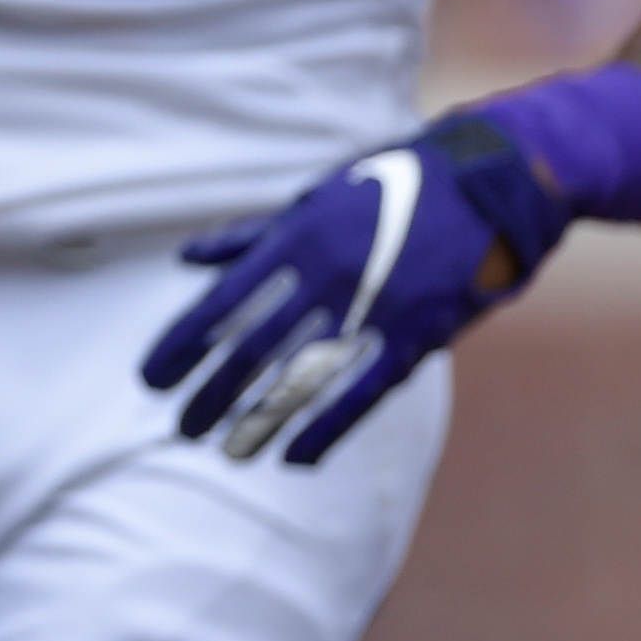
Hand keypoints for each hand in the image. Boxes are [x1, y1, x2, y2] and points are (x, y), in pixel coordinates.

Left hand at [140, 111, 570, 466]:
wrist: (488, 184)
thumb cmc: (390, 186)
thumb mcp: (315, 200)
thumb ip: (251, 237)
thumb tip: (189, 257)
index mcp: (296, 238)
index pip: (222, 302)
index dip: (184, 344)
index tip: (152, 377)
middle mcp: (328, 276)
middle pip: (255, 347)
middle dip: (213, 392)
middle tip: (183, 426)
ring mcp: (374, 308)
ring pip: (304, 376)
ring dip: (262, 419)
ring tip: (229, 452)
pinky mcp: (418, 335)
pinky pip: (365, 391)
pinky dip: (330, 427)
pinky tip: (297, 456)